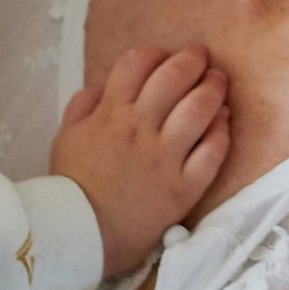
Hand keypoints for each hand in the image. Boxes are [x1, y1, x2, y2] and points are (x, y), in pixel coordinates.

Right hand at [48, 45, 230, 276]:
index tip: (163, 57)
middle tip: (201, 57)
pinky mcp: (185, 186)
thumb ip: (83, 106)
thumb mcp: (65, 138)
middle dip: (193, 59)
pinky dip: (221, 131)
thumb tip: (102, 85)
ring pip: (199, 108)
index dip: (155, 53)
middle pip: (174, 77)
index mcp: (111, 114)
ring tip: (218, 82)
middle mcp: (141, 128)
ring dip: (213, 88)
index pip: (137, 63)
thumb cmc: (72, 187)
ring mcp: (166, 157)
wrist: (82, 236)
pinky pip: (212, 151)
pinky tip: (223, 121)